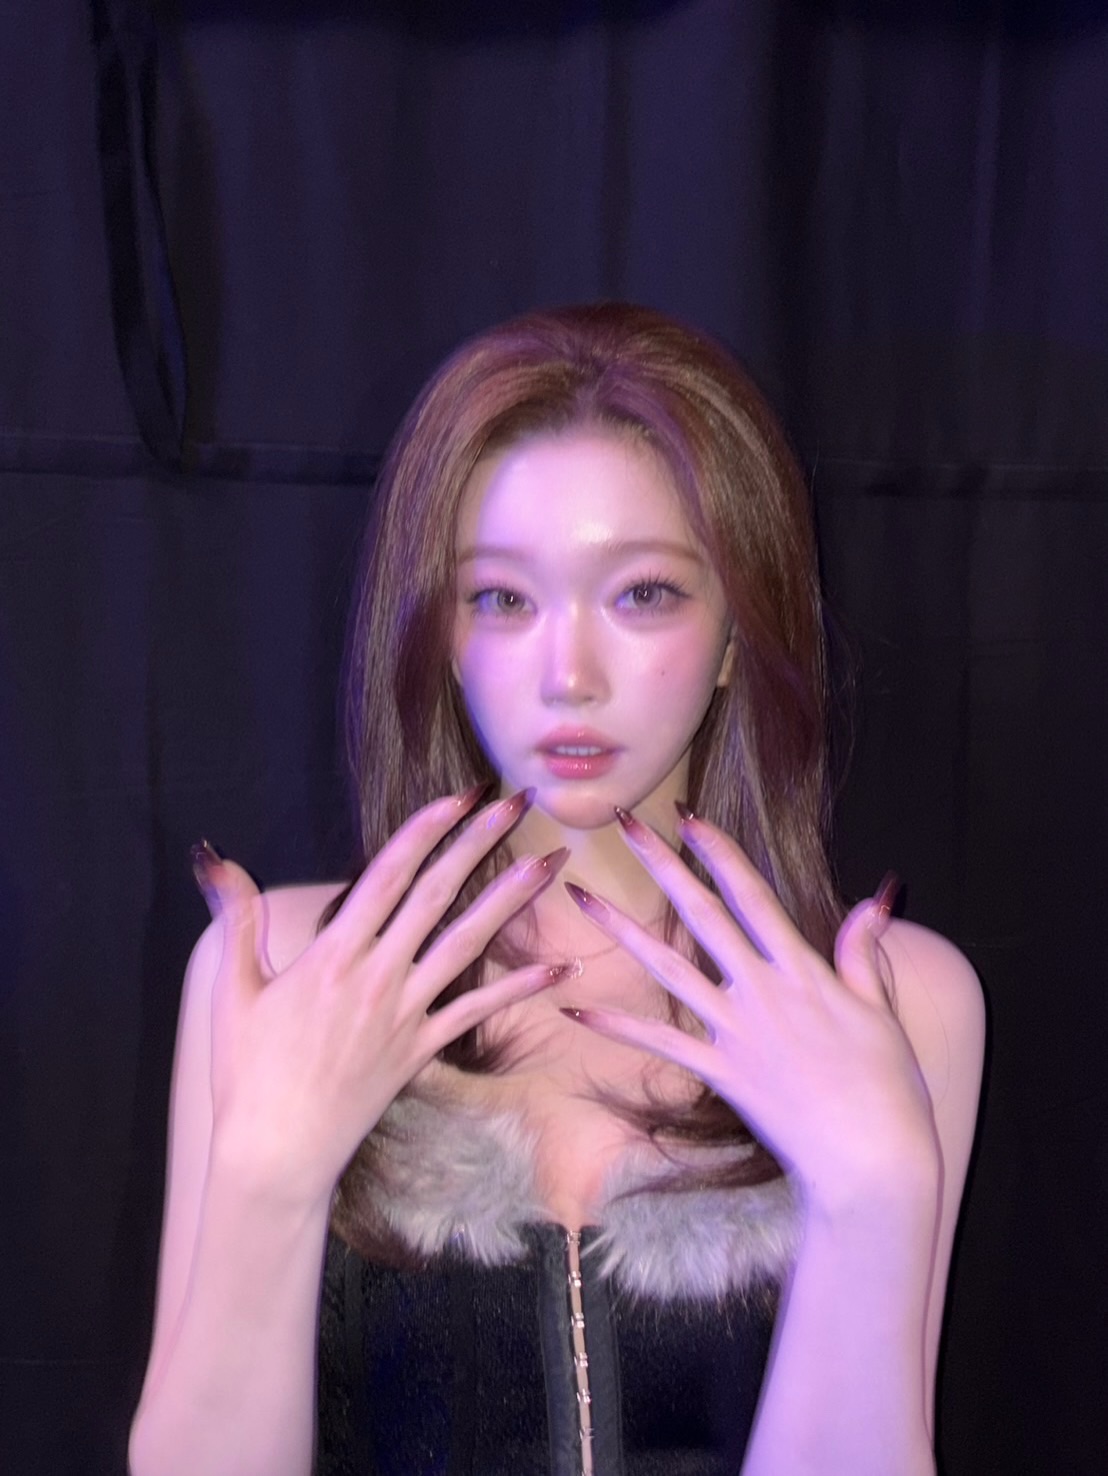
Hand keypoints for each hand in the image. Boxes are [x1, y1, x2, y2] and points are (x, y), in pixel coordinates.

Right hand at [192, 788, 568, 1211]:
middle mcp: (378, 976)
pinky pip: (478, 1013)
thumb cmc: (248, 1072)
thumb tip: (213, 856)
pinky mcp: (421, 1050)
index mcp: (334, 954)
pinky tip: (558, 967)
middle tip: (518, 802)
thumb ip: (236, 917)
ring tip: (550, 863)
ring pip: (468, 944)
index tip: (460, 797)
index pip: (388, 875)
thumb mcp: (232, 990)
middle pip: (438, 896)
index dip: (426, 830)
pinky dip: (519, 988)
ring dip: (512, 900)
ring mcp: (405, 1014)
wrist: (276, 1153)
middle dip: (480, 843)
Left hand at [562, 808, 938, 1211]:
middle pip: (703, 914)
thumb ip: (863, 954)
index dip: (719, 853)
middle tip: (625, 823)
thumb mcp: (881, 1012)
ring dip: (621, 931)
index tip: (689, 819)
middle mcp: (762, 992)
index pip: (753, 895)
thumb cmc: (888, 1090)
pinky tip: (575, 1012)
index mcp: (803, 971)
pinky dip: (616, 1029)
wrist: (870, 1162)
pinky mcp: (720, 1074)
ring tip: (581, 899)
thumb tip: (876, 899)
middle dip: (662, 864)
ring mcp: (736, 1032)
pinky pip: (659, 1045)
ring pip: (668, 969)